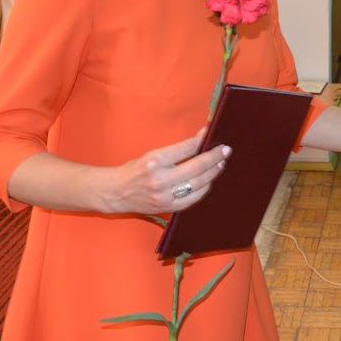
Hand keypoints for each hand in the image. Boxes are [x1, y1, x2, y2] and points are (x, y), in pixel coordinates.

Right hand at [101, 129, 230, 214]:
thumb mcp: (151, 154)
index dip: (202, 140)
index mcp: (154, 161)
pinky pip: (193, 198)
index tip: (213, 132)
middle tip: (225, 150)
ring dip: (213, 173)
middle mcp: (159, 179)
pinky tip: (209, 181)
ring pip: (198, 184)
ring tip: (221, 164)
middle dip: (214, 158)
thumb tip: (200, 139)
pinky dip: (204, 189)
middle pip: (196, 167)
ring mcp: (164, 196)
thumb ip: (176, 150)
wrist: (115, 192)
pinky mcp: (168, 208)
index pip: (186, 148)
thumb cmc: (134, 170)